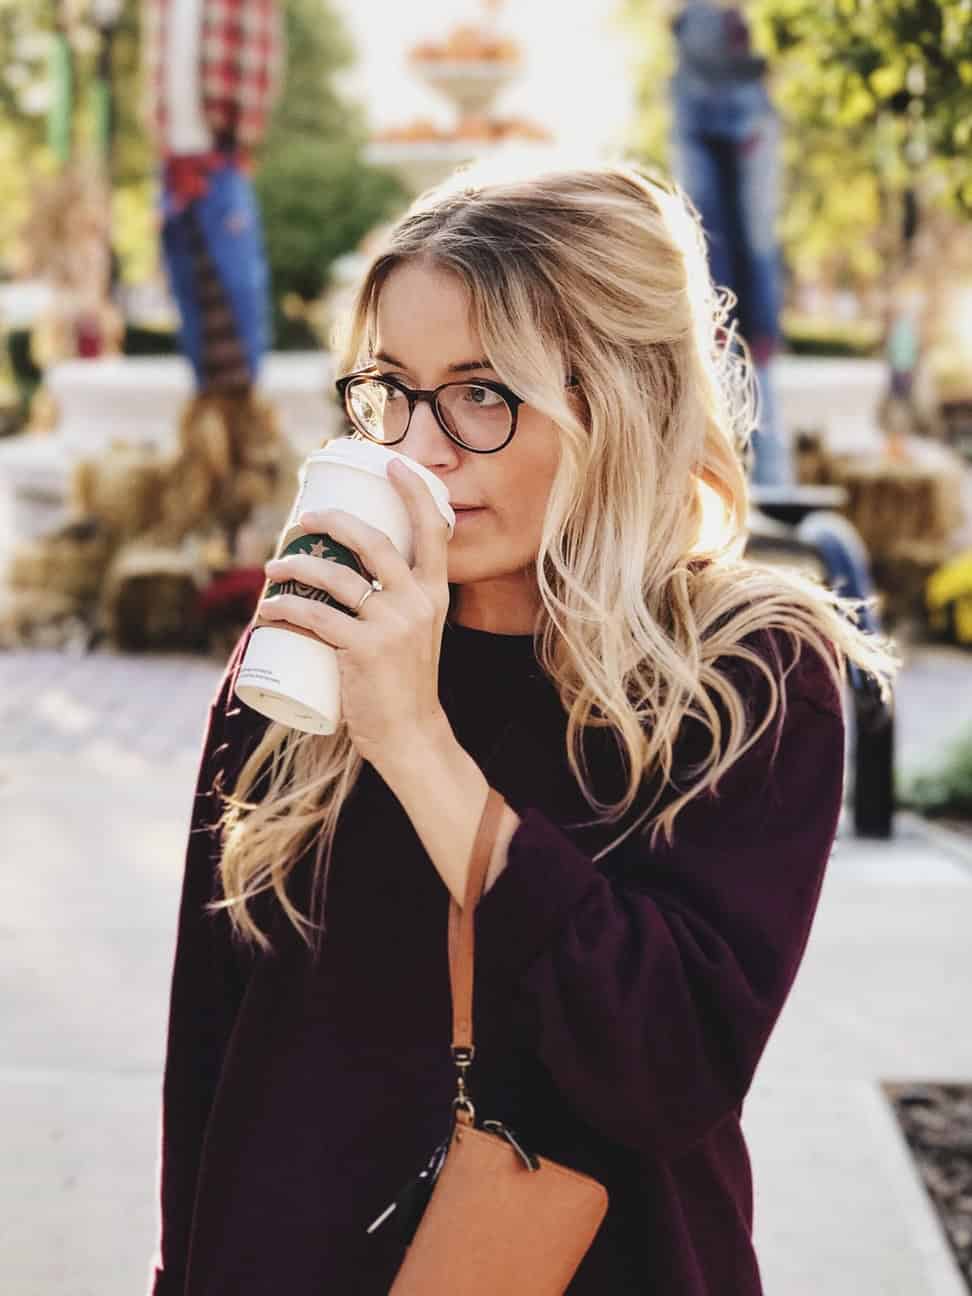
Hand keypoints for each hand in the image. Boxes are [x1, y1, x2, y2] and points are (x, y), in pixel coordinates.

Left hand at [257, 458, 453, 770]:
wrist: (412, 735)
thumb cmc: (405, 684)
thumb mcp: (416, 634)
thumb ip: (396, 604)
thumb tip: (346, 576)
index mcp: (436, 594)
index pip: (434, 531)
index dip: (413, 492)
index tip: (391, 464)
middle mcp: (418, 603)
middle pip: (374, 541)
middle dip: (334, 520)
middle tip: (305, 517)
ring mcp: (392, 625)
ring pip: (335, 576)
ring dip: (296, 565)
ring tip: (273, 566)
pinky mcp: (362, 650)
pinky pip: (313, 616)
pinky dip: (284, 608)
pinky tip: (267, 609)